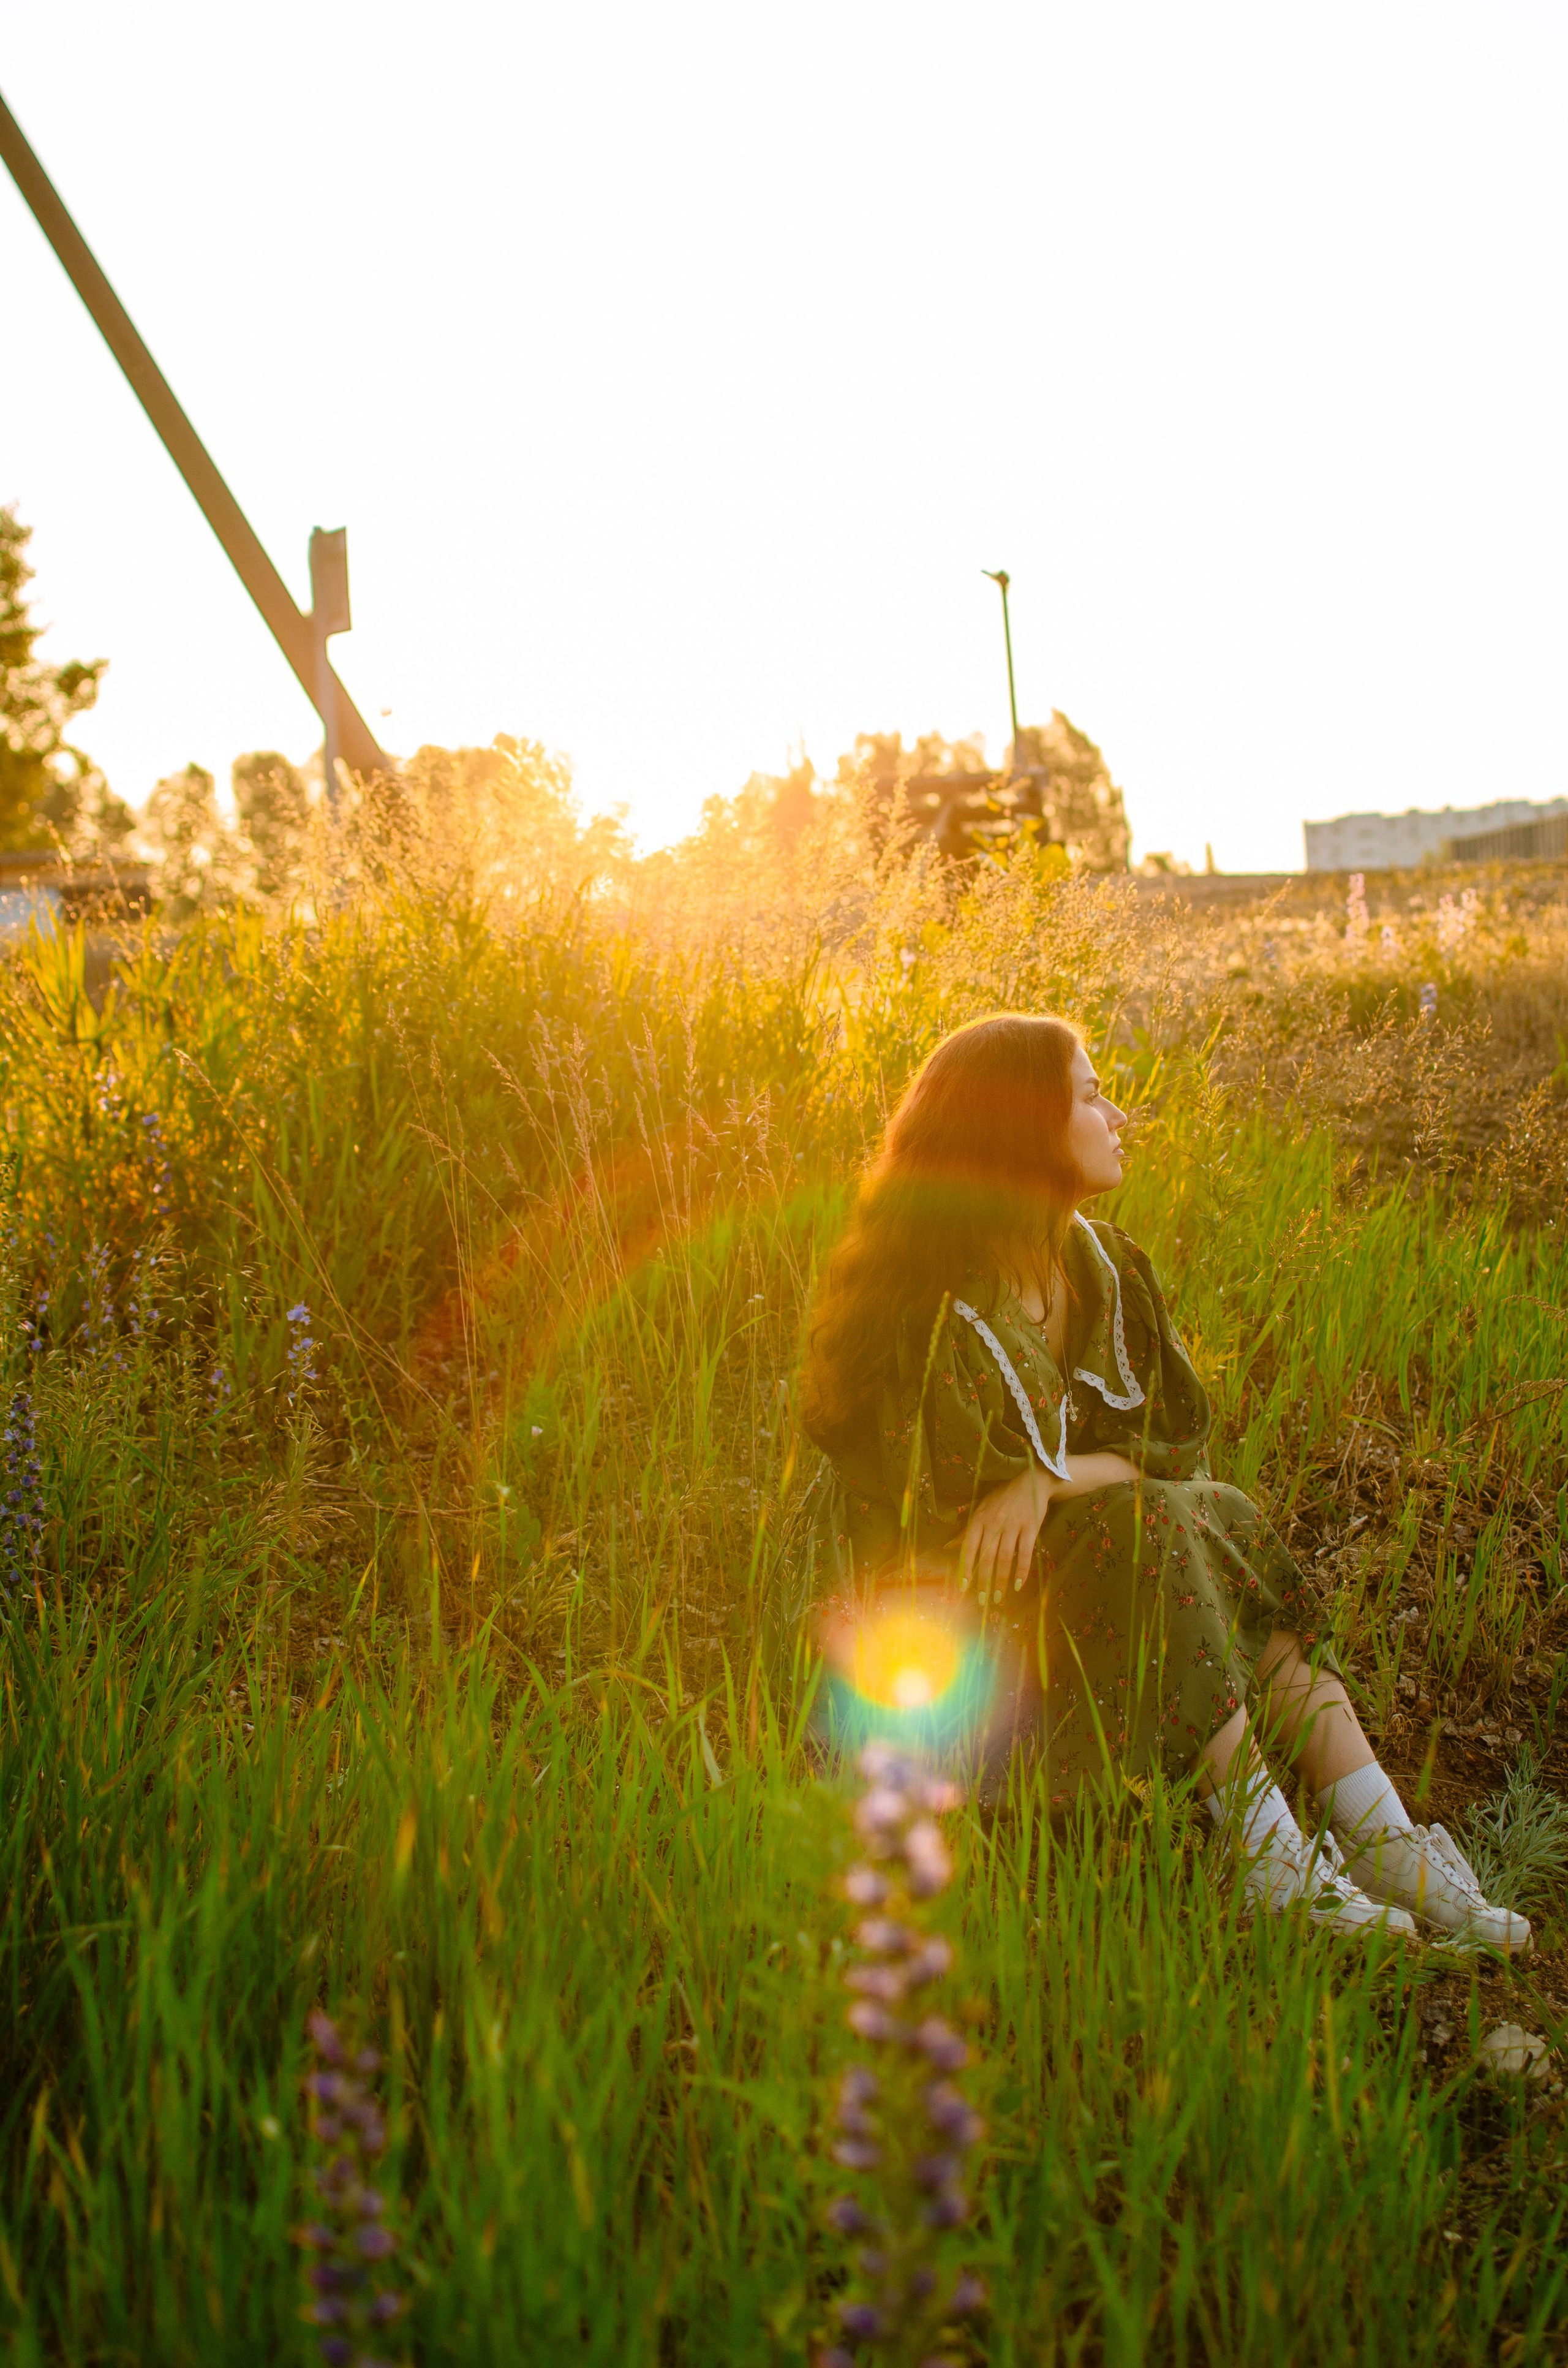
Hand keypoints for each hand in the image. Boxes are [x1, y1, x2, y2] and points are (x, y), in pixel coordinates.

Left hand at [958, 1467, 1055, 1595]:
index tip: (963, 1587)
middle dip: (984, 1581)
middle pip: (986, 1557)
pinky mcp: (1031, 1528)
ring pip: (1005, 1558)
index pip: (969, 1547)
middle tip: (983, 1600)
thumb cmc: (1003, 1497)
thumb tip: (947, 1547)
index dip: (966, 1568)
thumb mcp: (981, 1508)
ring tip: (999, 1597)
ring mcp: (1013, 1526)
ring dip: (1001, 1580)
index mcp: (979, 1519)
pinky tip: (1018, 1585)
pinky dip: (1021, 1571)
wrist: (1031, 1482)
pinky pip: (1025, 1553)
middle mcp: (994, 1523)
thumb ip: (966, 1530)